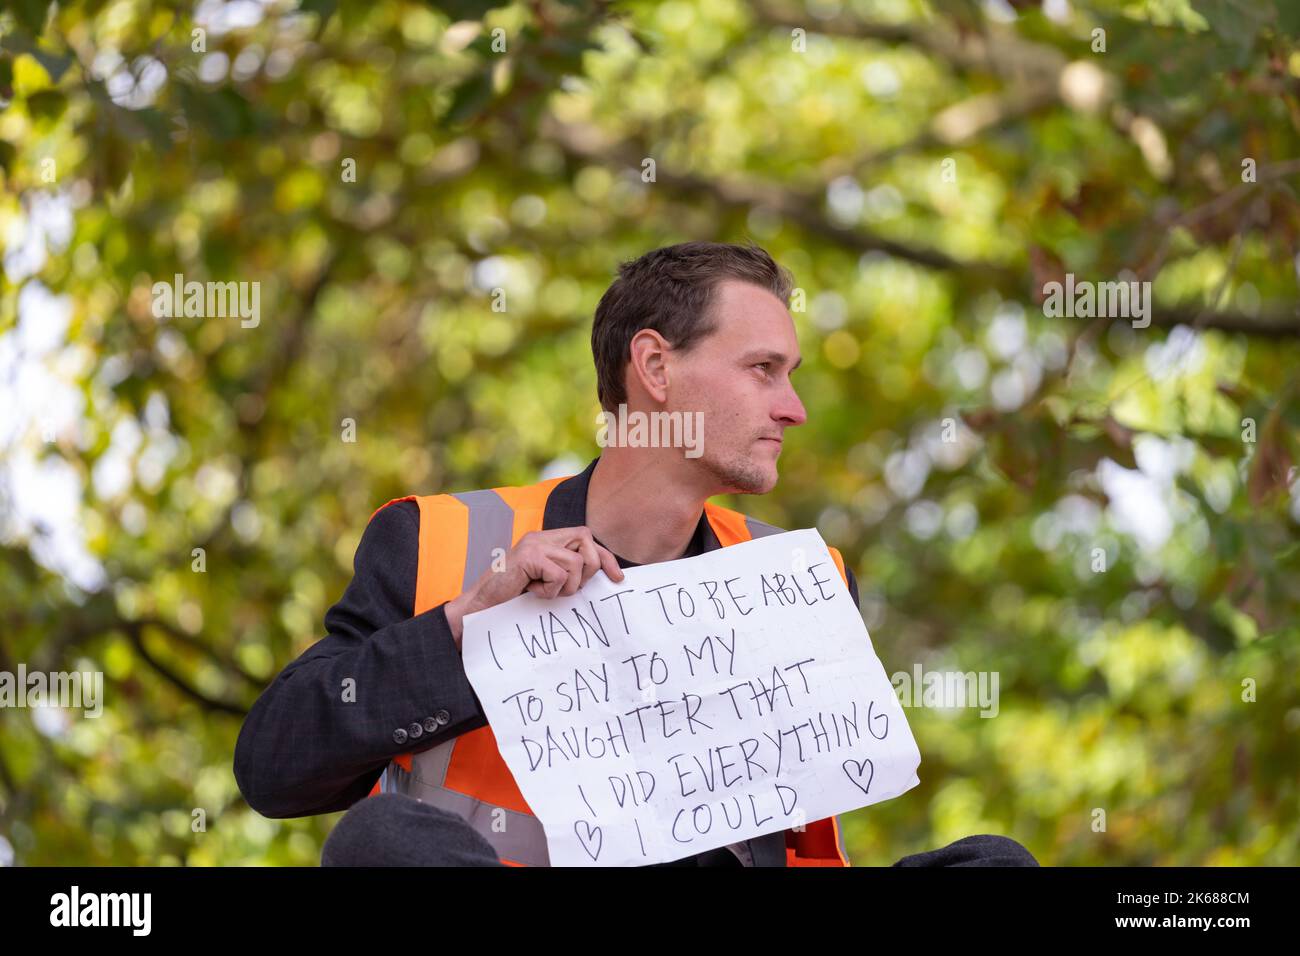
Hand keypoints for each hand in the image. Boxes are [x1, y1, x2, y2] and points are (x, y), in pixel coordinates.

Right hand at [445, 526, 623, 646]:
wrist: (480, 606)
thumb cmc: (513, 597)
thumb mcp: (546, 580)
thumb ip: (568, 571)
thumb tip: (603, 575)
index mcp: (547, 539)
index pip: (587, 539)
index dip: (605, 557)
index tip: (617, 578)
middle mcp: (542, 536)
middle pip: (587, 542)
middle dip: (588, 571)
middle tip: (567, 588)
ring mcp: (535, 544)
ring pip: (576, 564)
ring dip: (565, 587)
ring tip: (544, 591)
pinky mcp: (529, 556)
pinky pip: (560, 575)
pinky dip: (550, 591)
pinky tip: (533, 592)